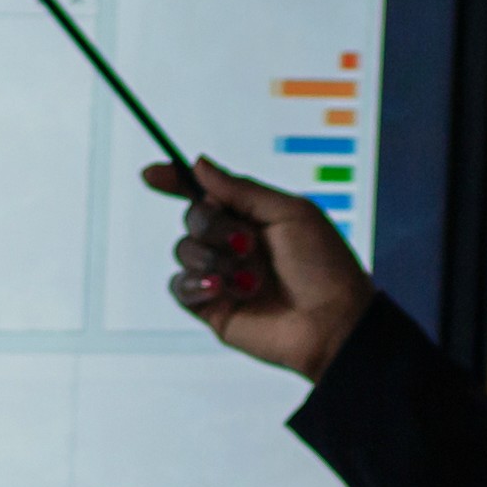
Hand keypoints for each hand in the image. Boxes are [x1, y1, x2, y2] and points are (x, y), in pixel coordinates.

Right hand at [143, 156, 369, 382]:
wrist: (333, 322)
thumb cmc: (324, 267)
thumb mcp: (290, 212)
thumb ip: (241, 189)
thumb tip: (199, 164)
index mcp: (252, 217)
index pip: (206, 194)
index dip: (176, 181)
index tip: (152, 174)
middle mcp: (233, 244)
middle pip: (193, 218)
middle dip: (213, 225)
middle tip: (247, 243)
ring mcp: (221, 276)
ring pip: (184, 250)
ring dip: (213, 257)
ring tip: (249, 277)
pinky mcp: (212, 308)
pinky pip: (180, 287)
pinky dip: (196, 282)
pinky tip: (220, 287)